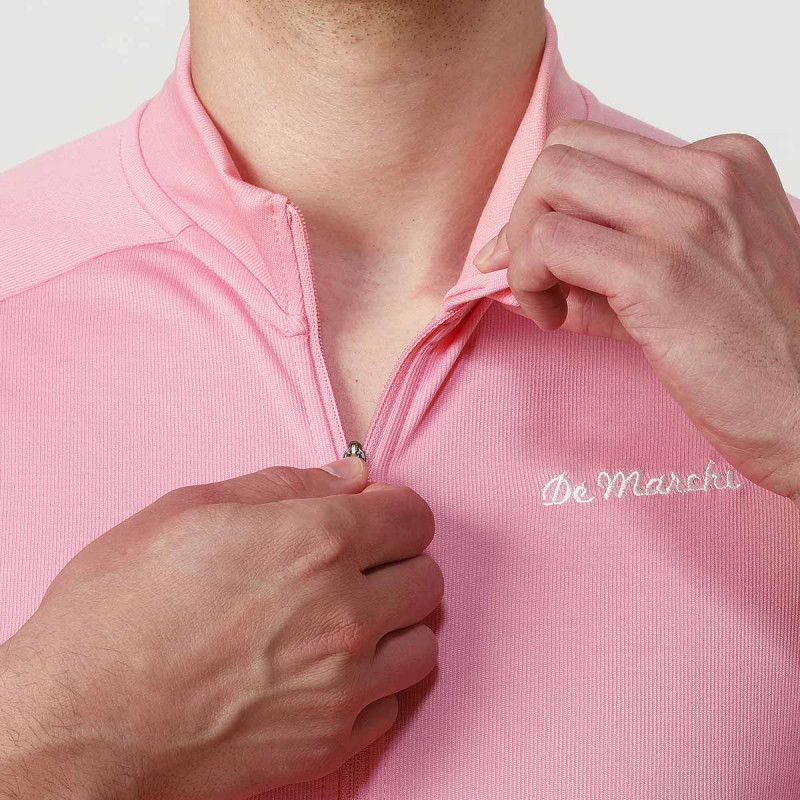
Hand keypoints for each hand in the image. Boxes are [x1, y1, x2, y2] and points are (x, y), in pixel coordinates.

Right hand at [0, 458, 440, 799]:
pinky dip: (377, 682)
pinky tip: (333, 671)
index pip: (413, 515)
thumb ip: (285, 485)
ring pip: (423, 641)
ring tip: (348, 618)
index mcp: (318, 542)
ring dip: (397, 623)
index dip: (394, 508)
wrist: (79, 722)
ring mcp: (344, 685)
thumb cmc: (119, 608)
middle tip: (355, 565)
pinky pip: (394, 702)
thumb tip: (350, 475)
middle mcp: (345, 613)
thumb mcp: (190, 511)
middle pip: (427, 575)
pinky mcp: (330, 742)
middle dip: (397, 561)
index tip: (372, 515)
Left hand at [474, 120, 799, 502]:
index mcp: (723, 165)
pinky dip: (528, 279)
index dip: (550, 202)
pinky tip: (552, 319)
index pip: (599, 150)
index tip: (535, 254)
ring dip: (522, 245)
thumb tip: (540, 271)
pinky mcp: (660, 272)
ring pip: (550, 181)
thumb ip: (619, 264)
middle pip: (565, 152)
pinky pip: (550, 242)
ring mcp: (686, 219)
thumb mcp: (696, 282)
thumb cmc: (758, 356)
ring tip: (545, 299)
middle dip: (525, 213)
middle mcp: (708, 175)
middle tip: (528, 272)